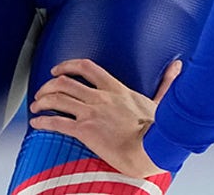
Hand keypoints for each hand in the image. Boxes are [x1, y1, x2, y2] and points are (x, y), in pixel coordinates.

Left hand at [29, 57, 181, 178]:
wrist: (151, 149)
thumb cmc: (157, 130)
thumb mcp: (159, 101)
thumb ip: (165, 83)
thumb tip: (178, 68)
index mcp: (115, 88)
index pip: (86, 67)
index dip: (67, 65)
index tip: (57, 69)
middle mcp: (100, 97)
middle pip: (65, 82)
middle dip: (48, 85)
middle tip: (41, 92)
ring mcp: (91, 113)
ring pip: (57, 99)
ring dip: (42, 101)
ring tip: (35, 107)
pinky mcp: (85, 130)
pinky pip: (57, 122)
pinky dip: (43, 121)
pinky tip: (36, 123)